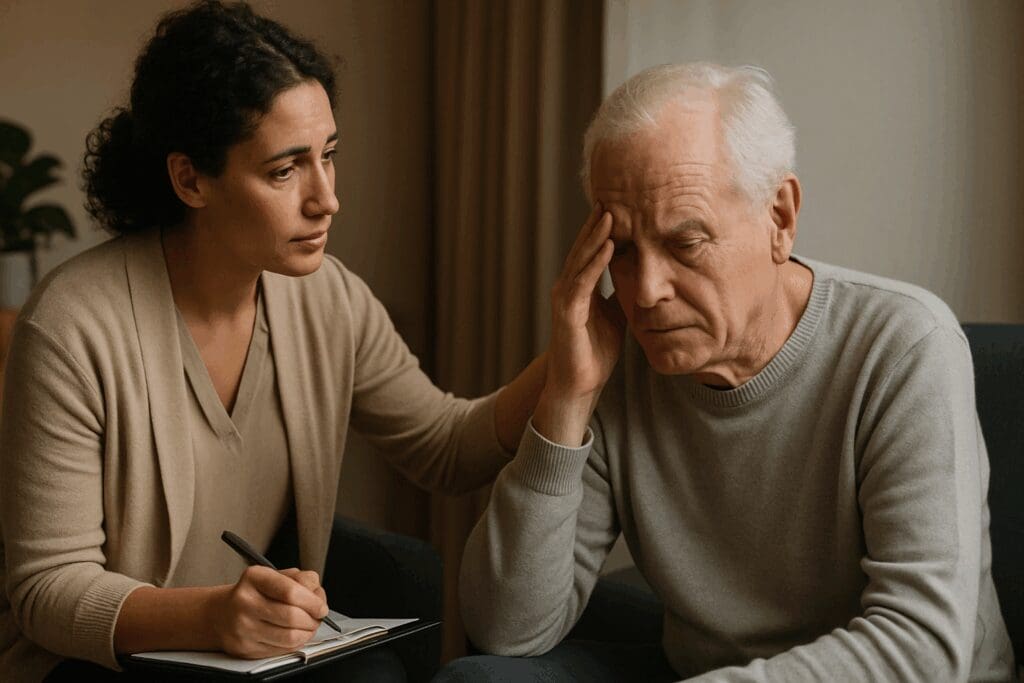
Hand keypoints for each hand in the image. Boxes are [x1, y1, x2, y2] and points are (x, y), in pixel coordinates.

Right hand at [210, 566, 329, 657]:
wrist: (221, 614)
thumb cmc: (255, 593)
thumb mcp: (275, 575)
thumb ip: (301, 579)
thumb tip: (317, 595)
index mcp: (254, 578)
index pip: (291, 592)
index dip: (313, 601)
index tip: (321, 606)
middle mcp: (245, 602)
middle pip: (292, 616)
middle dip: (313, 619)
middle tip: (318, 617)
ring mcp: (243, 627)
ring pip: (289, 636)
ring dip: (307, 633)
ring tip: (309, 626)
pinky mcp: (245, 648)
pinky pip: (281, 649)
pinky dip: (296, 643)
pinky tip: (296, 634)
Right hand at [536, 205, 625, 444]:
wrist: (579, 384)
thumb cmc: (596, 351)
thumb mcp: (616, 316)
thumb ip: (621, 294)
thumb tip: (640, 277)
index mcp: (580, 287)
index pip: (591, 251)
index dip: (603, 229)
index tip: (618, 206)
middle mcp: (568, 287)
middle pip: (583, 248)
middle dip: (597, 224)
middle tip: (611, 197)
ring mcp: (565, 299)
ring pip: (581, 260)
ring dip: (595, 237)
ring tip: (609, 214)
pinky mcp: (567, 313)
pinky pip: (583, 282)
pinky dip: (595, 263)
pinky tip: (608, 247)